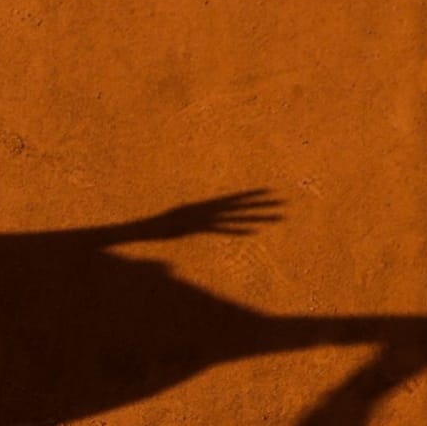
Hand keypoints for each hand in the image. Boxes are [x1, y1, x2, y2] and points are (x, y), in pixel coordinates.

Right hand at [130, 190, 282, 240]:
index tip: (269, 194)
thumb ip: (194, 219)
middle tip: (282, 204)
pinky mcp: (197, 228)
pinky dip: (235, 229)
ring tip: (275, 217)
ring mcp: (202, 218)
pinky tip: (251, 231)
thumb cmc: (162, 226)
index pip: (232, 199)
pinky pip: (219, 229)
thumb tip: (202, 220)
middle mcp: (206, 209)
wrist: (144, 228)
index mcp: (203, 205)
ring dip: (255, 216)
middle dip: (261, 205)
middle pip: (239, 206)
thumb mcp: (179, 219)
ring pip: (234, 216)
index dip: (251, 197)